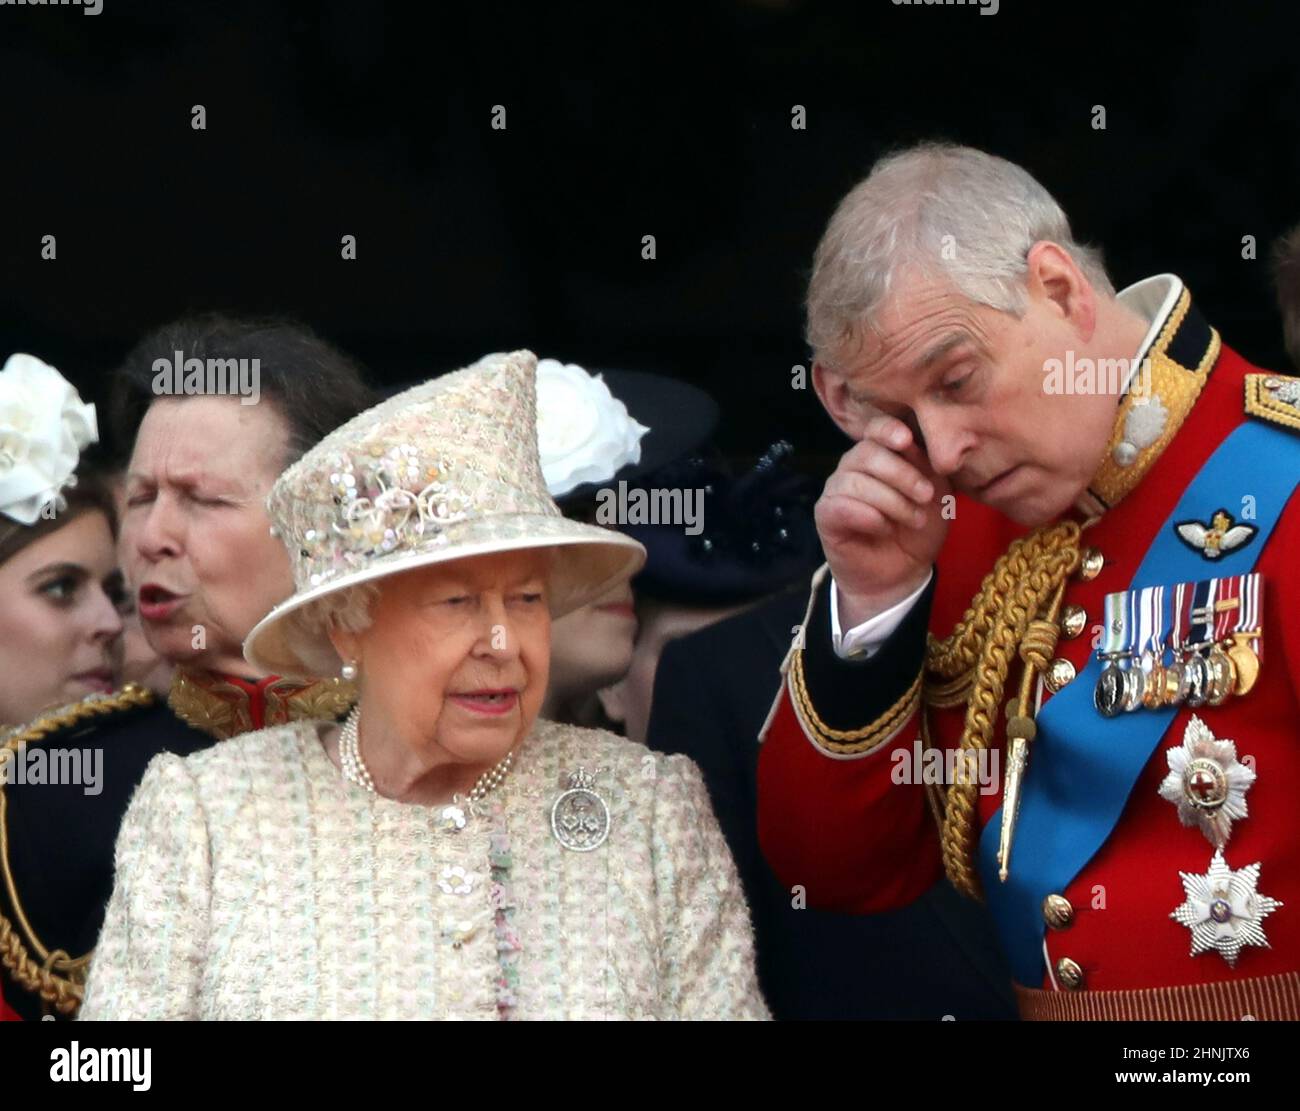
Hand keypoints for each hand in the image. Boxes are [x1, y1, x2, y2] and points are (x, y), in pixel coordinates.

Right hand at [814, 415, 950, 627]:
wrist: (902, 572)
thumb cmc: (918, 529)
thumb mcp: (935, 494)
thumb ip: (927, 466)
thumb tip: (917, 445)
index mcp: (880, 455)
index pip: (875, 430)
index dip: (888, 430)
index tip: (906, 441)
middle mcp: (853, 467)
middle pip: (867, 453)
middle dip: (902, 474)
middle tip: (926, 496)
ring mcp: (836, 490)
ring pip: (856, 481)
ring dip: (892, 501)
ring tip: (913, 520)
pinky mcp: (826, 515)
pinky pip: (841, 505)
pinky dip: (869, 516)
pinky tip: (884, 528)